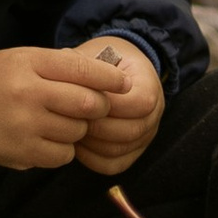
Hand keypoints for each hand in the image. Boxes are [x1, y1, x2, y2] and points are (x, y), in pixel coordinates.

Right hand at [0, 38, 164, 173]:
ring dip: (78, 129)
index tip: (122, 83)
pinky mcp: (23, 153)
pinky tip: (47, 139)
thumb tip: (99, 71)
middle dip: (98, 106)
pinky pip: (63, 155)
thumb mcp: (16, 59)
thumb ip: (55, 63)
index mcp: (27, 63)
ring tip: (60, 122)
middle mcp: (28, 93)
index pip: (81, 68)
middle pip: (87, 103)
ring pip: (77, 132)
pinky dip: (63, 149)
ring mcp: (26, 126)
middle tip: (92, 107)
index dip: (108, 77)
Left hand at [65, 35, 163, 175]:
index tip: (79, 97)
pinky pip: (113, 165)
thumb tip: (64, 69)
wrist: (118, 72)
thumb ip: (83, 63)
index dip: (108, 104)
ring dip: (91, 143)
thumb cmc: (104, 62)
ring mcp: (145, 136)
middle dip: (95, 125)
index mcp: (150, 84)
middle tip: (68, 117)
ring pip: (119, 151)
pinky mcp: (132, 153)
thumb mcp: (97, 53)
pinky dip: (92, 158)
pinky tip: (76, 144)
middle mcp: (154, 114)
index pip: (139, 102)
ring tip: (68, 129)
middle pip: (130, 131)